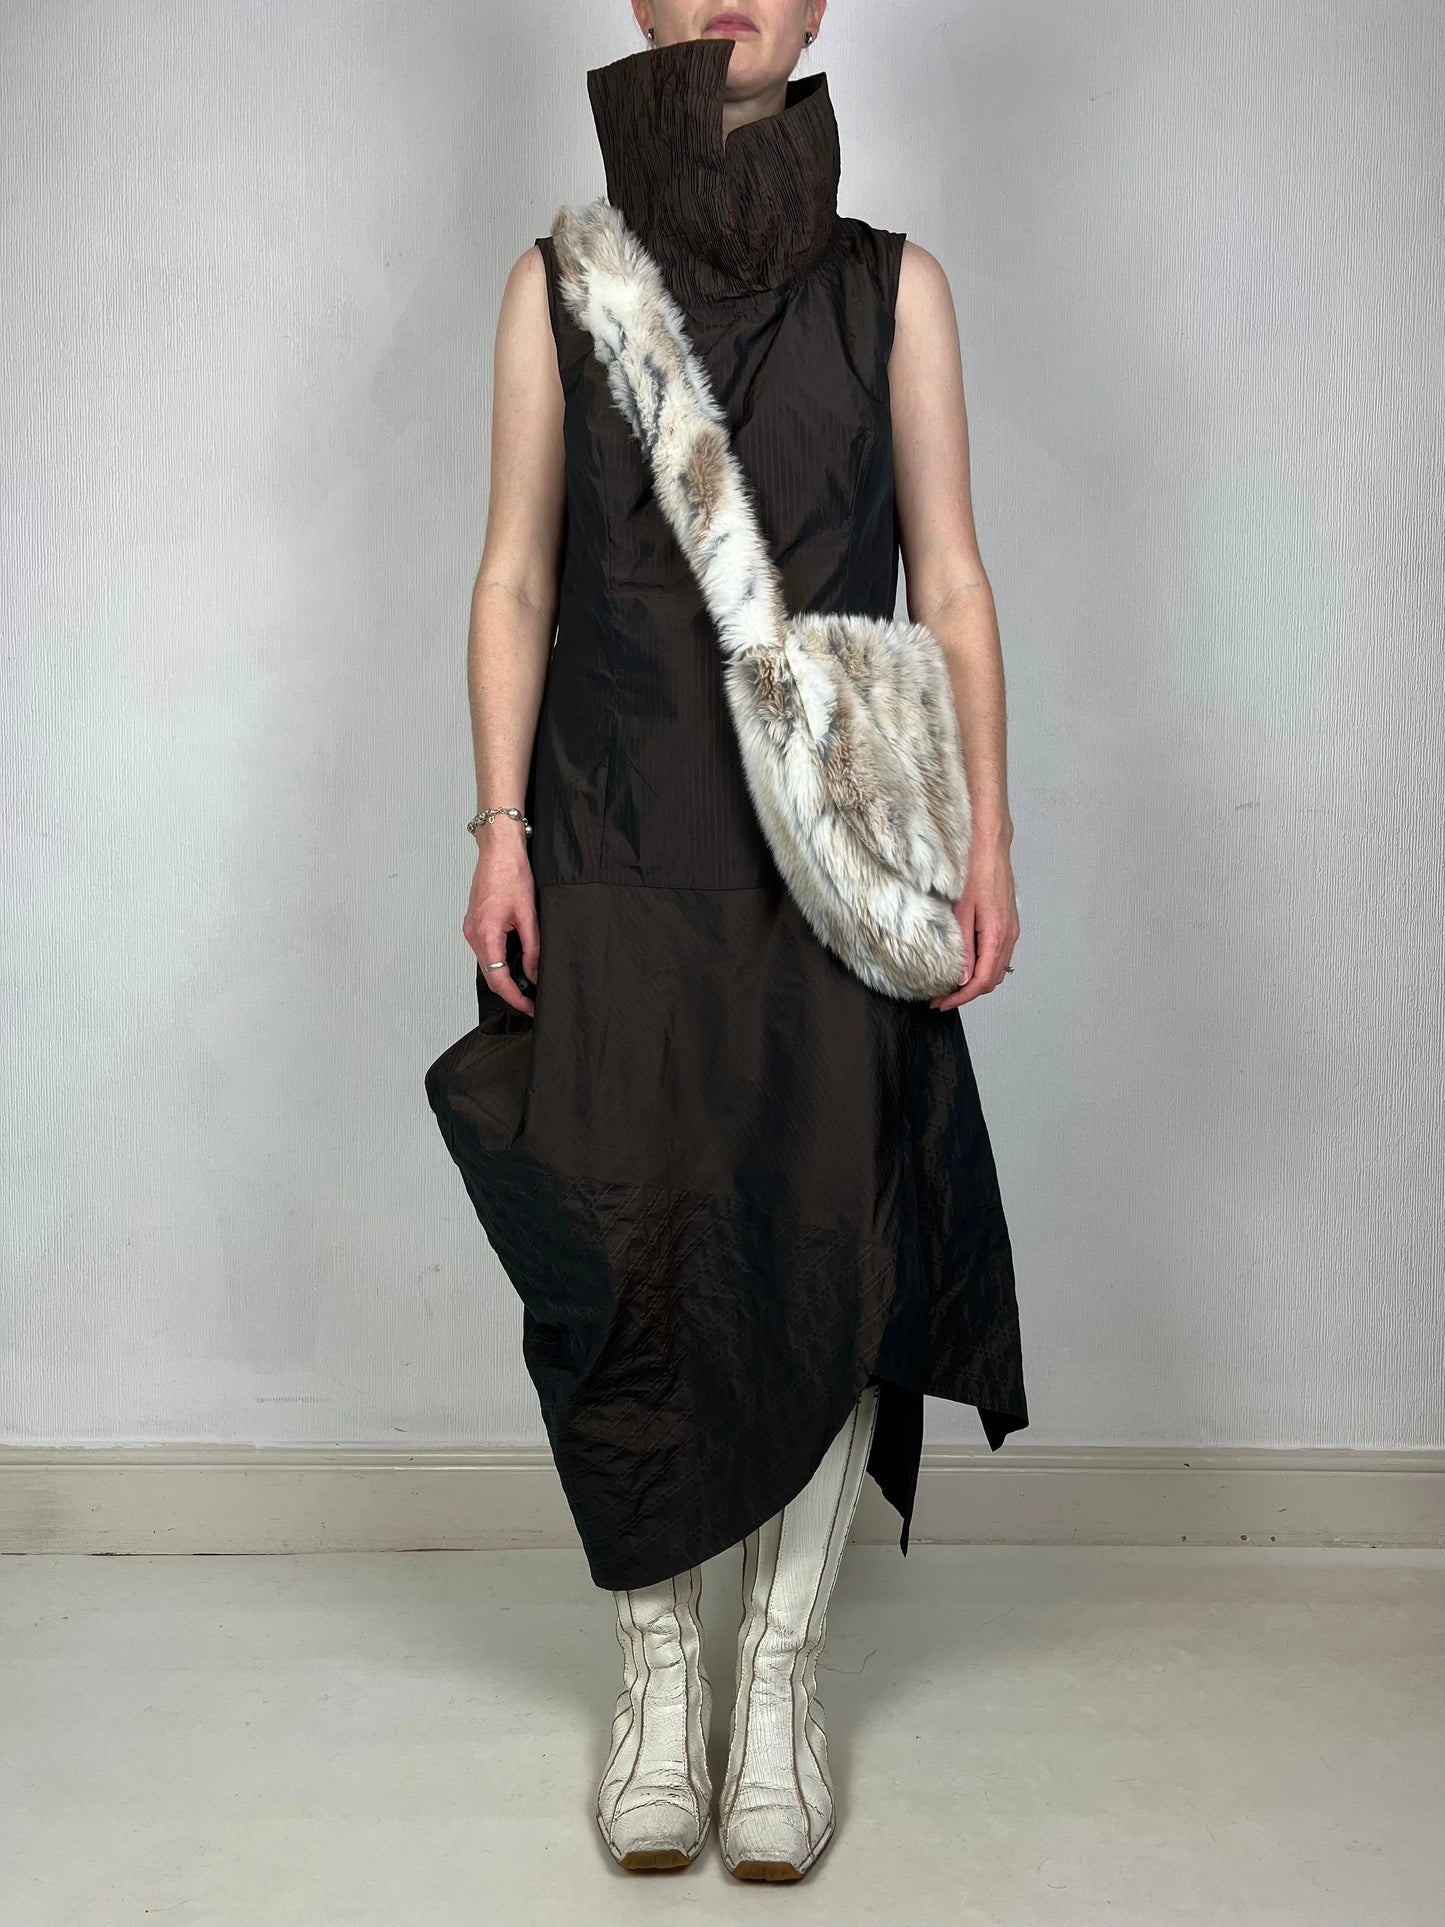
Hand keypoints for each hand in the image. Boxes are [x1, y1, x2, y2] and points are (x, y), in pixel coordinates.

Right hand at [463, 822, 539, 1016]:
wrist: (498, 850)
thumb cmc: (511, 873)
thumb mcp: (529, 914)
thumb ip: (533, 947)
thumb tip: (534, 973)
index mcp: (486, 933)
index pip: (499, 979)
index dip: (515, 998)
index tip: (529, 1007)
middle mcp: (472, 934)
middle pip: (491, 975)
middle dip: (510, 991)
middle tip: (531, 1000)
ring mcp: (470, 929)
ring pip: (487, 964)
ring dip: (505, 976)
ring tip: (527, 982)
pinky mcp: (473, 924)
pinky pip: (485, 951)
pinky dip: (499, 961)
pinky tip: (515, 961)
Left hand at [929, 830, 1018, 1010]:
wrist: (991, 846)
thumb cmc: (974, 872)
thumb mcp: (961, 912)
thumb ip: (963, 948)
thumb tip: (962, 978)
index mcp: (997, 935)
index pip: (981, 981)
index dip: (961, 997)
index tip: (942, 1003)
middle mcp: (1009, 936)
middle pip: (992, 980)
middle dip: (967, 993)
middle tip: (941, 997)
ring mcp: (1012, 930)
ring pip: (997, 969)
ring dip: (976, 982)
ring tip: (951, 985)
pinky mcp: (1009, 924)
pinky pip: (999, 956)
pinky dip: (984, 968)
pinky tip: (966, 966)